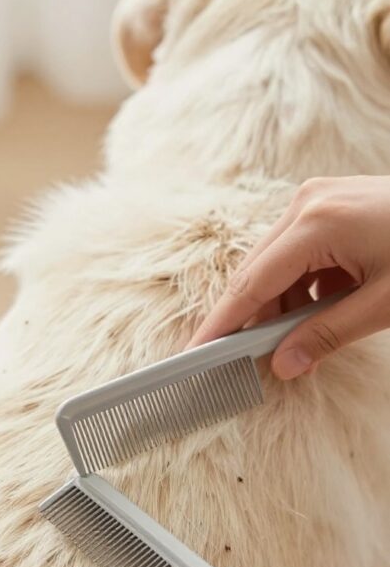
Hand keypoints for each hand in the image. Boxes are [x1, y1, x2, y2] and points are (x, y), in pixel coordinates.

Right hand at [189, 176, 389, 378]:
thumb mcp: (383, 304)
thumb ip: (327, 336)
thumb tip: (284, 366)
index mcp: (316, 222)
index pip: (252, 284)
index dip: (222, 324)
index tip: (196, 354)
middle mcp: (307, 203)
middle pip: (258, 274)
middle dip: (253, 322)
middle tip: (246, 365)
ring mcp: (318, 200)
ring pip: (276, 266)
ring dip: (282, 308)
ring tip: (302, 346)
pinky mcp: (330, 206)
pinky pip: (298, 255)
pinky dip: (303, 289)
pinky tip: (321, 314)